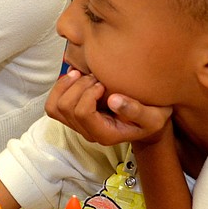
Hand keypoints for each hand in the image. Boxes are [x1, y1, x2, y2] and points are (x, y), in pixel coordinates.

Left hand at [45, 68, 172, 146]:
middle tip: (95, 77)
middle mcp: (88, 132)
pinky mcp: (73, 115)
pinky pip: (53, 104)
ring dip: (65, 85)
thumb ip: (136, 110)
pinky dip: (60, 86)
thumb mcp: (154, 117)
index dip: (88, 94)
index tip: (103, 84)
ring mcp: (78, 125)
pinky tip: (75, 75)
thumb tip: (113, 100)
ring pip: (55, 107)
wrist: (146, 119)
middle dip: (78, 86)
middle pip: (65, 108)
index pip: (82, 113)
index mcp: (105, 134)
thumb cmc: (152, 117)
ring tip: (82, 74)